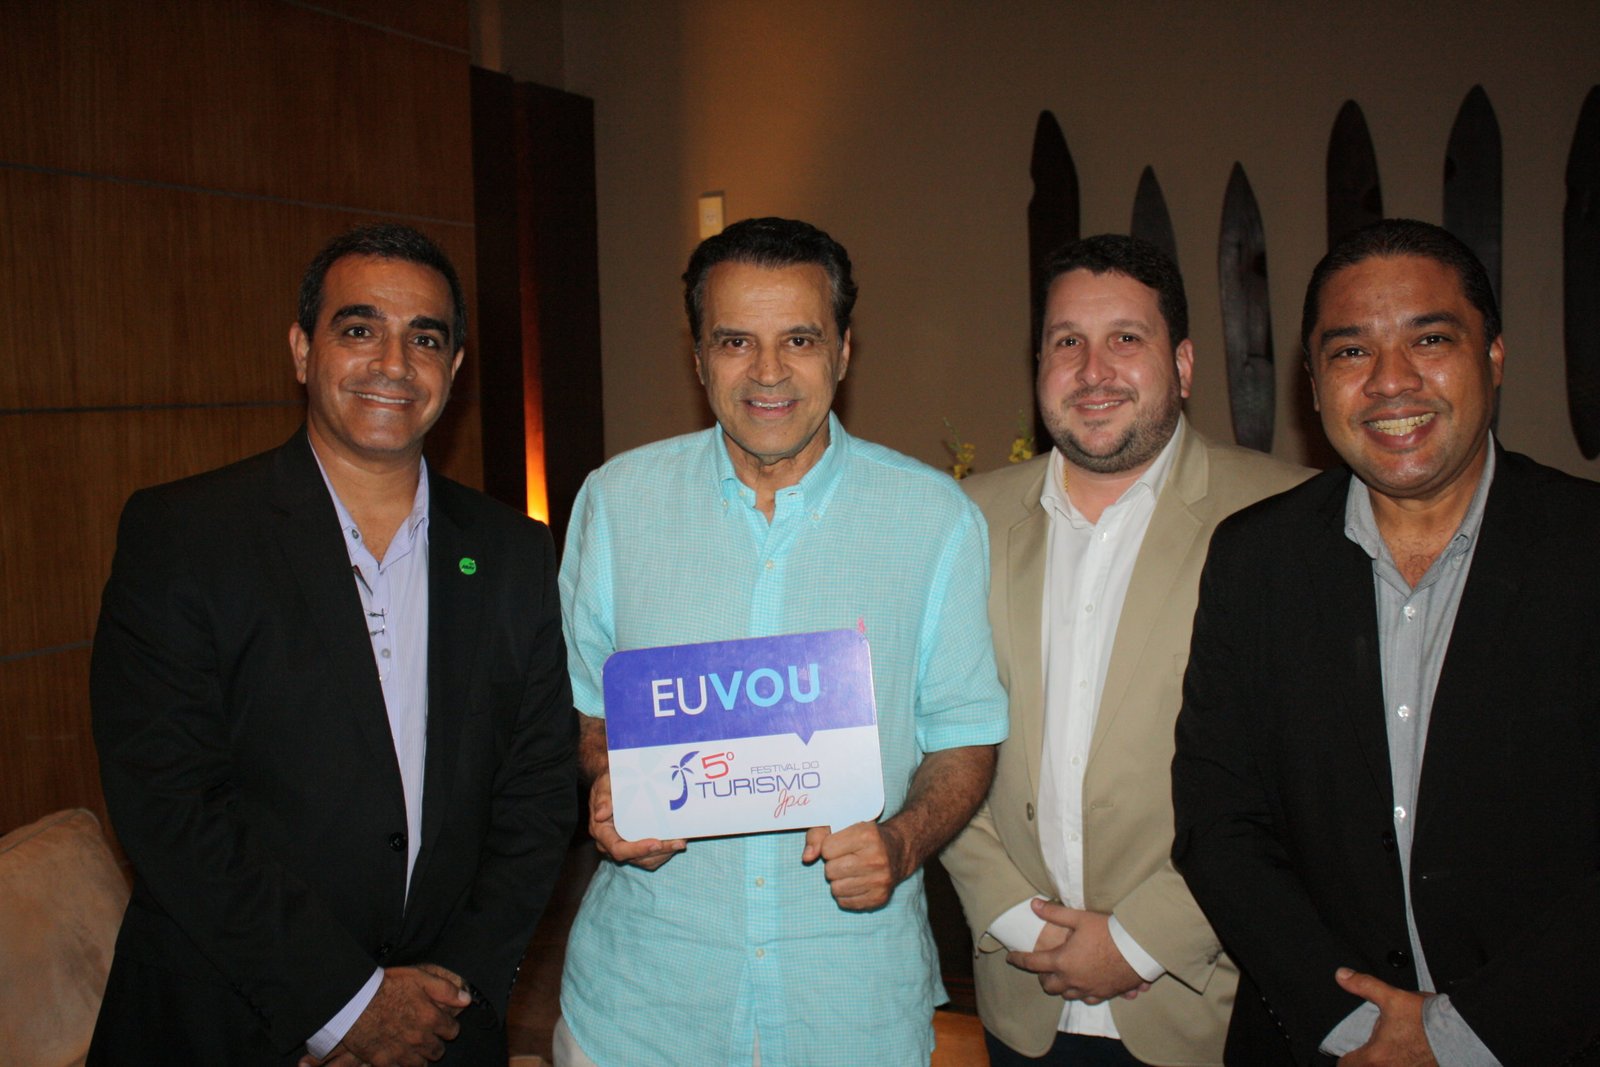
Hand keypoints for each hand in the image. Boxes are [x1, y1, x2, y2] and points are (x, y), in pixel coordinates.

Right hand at [298, 966, 468, 1066]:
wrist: (354, 999)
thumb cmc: (386, 985)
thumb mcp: (420, 977)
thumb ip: (446, 990)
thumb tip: (466, 1000)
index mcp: (430, 1018)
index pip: (452, 1031)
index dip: (447, 1026)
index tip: (441, 1022)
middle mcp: (419, 1038)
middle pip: (438, 1050)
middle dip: (435, 1043)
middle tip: (425, 1034)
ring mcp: (401, 1052)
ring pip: (421, 1063)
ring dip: (420, 1055)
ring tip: (412, 1046)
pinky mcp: (383, 1061)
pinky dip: (400, 1063)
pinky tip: (396, 1054)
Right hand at [589, 772, 684, 868]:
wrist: (614, 783)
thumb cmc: (609, 782)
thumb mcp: (604, 784)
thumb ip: (603, 798)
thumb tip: (600, 815)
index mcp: (602, 832)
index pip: (618, 849)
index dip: (637, 849)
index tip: (656, 843)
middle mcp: (612, 844)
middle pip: (636, 858)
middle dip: (659, 852)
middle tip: (679, 843)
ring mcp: (626, 846)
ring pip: (646, 860)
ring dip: (665, 853)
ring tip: (682, 842)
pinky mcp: (636, 846)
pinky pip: (651, 857)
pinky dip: (665, 851)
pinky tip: (678, 841)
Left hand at [802, 821, 907, 909]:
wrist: (897, 851)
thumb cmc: (864, 836)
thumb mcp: (841, 825)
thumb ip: (817, 836)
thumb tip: (807, 858)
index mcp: (867, 835)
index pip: (826, 849)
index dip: (829, 847)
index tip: (840, 845)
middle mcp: (876, 858)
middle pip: (830, 871)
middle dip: (832, 865)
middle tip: (846, 859)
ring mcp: (880, 880)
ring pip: (835, 889)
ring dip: (838, 881)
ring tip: (851, 870)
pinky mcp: (879, 898)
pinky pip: (845, 903)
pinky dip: (845, 894)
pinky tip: (856, 882)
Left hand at [1005, 901, 1146, 1002]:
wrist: (1139, 949)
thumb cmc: (1108, 931)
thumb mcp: (1079, 918)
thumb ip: (1054, 913)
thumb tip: (1033, 904)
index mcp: (1062, 961)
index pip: (1032, 963)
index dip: (1019, 959)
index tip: (1011, 958)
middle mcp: (1072, 980)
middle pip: (1049, 986)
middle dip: (1042, 978)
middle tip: (1042, 968)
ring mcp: (1089, 990)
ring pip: (1067, 995)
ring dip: (1062, 987)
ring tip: (1062, 976)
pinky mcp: (1104, 994)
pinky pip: (1088, 998)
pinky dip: (1083, 992)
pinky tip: (1085, 984)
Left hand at [1335, 968, 1436, 1066]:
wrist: (1461, 1032)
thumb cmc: (1428, 1020)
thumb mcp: (1391, 997)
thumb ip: (1363, 985)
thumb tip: (1342, 975)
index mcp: (1375, 1057)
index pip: (1346, 1065)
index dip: (1347, 1058)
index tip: (1350, 1053)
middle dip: (1364, 1063)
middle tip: (1368, 1054)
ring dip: (1383, 1065)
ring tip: (1390, 1055)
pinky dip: (1402, 1066)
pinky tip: (1407, 1059)